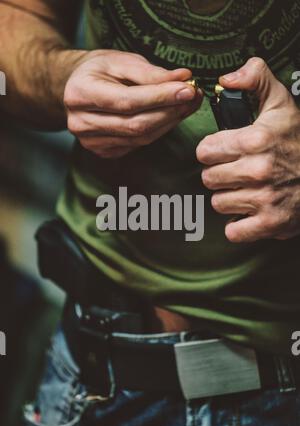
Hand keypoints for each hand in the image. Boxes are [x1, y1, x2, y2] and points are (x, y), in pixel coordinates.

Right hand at [64, 50, 201, 157]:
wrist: (74, 88)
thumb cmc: (99, 71)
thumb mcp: (121, 61)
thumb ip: (151, 72)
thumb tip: (183, 78)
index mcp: (80, 94)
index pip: (128, 101)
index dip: (161, 97)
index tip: (188, 89)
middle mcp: (81, 122)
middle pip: (136, 125)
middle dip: (170, 112)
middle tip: (193, 97)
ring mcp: (91, 142)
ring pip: (141, 138)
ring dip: (169, 122)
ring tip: (187, 104)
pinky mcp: (103, 152)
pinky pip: (138, 144)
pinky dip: (159, 131)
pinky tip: (170, 116)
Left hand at [197, 57, 299, 242]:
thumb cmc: (299, 139)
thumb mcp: (280, 102)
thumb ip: (254, 79)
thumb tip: (227, 78)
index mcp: (255, 139)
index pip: (204, 152)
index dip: (212, 152)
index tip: (223, 152)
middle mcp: (258, 170)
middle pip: (208, 179)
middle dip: (219, 175)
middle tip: (236, 172)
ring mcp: (265, 199)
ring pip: (218, 203)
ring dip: (229, 198)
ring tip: (246, 190)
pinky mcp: (270, 223)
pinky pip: (233, 231)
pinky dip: (238, 225)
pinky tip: (249, 212)